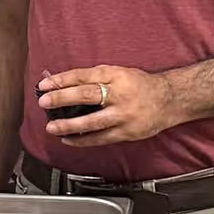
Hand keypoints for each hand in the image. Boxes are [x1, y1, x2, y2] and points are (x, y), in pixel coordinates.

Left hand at [38, 66, 176, 147]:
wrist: (169, 100)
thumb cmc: (140, 85)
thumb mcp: (119, 73)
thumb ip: (95, 78)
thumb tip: (64, 85)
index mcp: (115, 75)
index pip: (83, 76)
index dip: (62, 80)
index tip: (44, 84)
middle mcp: (119, 94)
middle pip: (86, 95)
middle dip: (61, 98)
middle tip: (44, 101)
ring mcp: (123, 114)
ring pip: (92, 121)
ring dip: (69, 124)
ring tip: (51, 126)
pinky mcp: (127, 132)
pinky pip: (101, 138)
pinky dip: (82, 140)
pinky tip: (68, 139)